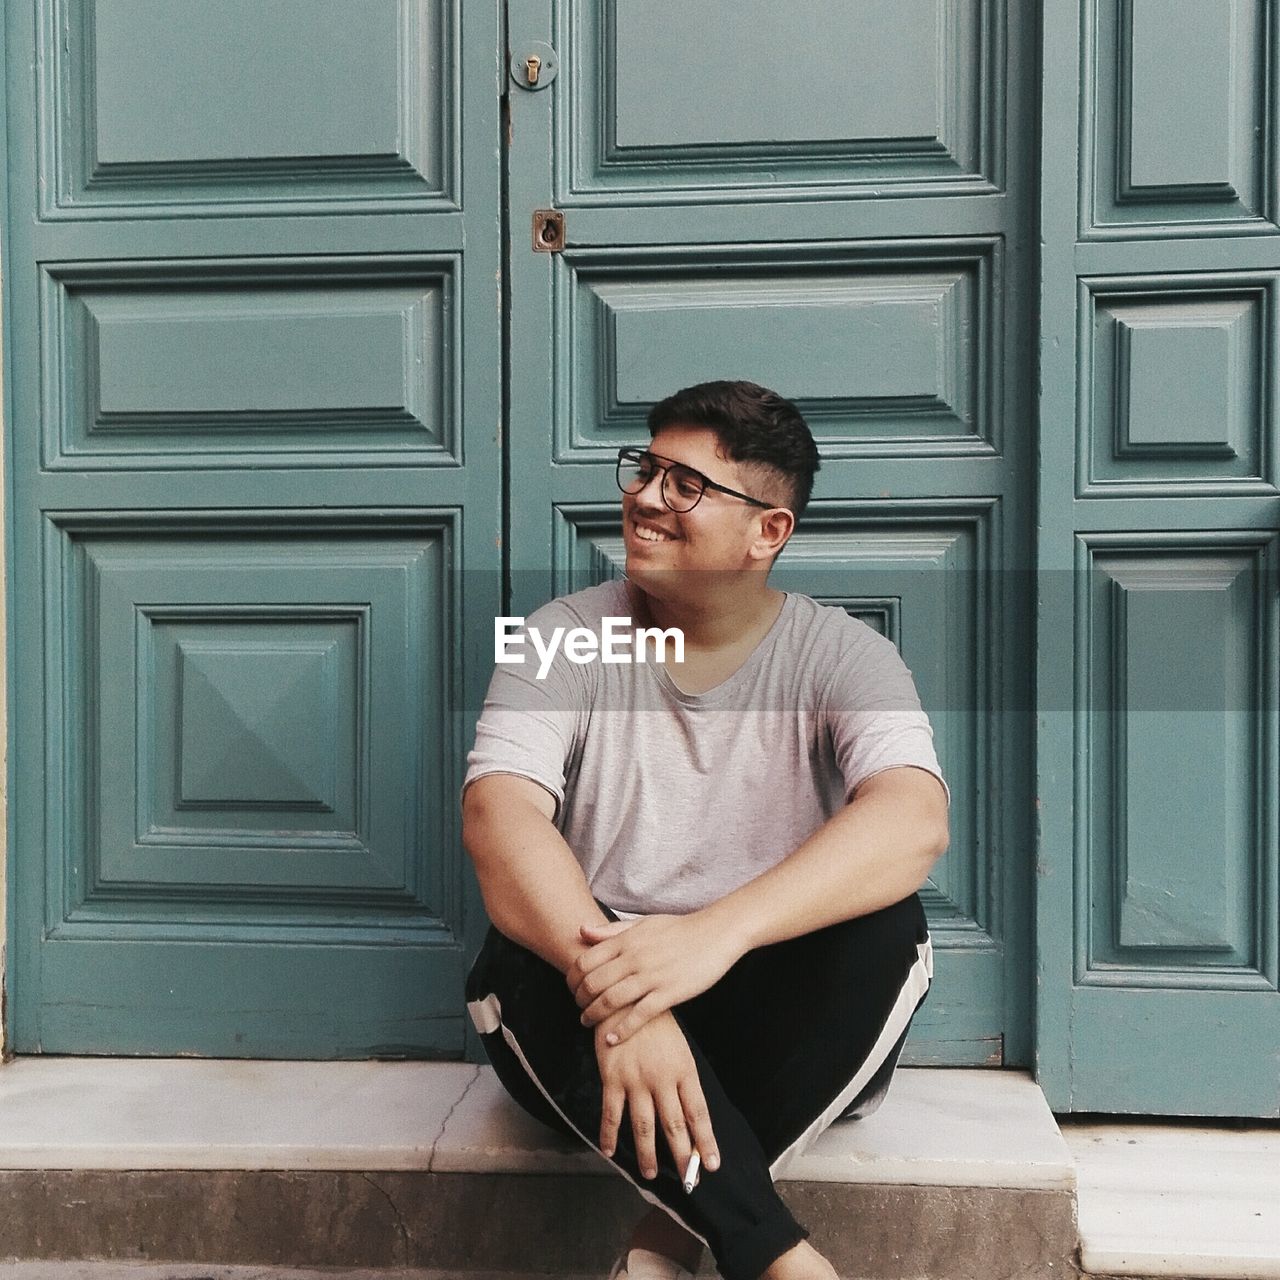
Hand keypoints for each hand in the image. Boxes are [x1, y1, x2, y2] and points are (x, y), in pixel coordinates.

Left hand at [567, 912, 741, 1044]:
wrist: (715, 933)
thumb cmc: (679, 928)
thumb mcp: (643, 923)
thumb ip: (611, 930)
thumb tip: (582, 931)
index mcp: (627, 940)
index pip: (586, 961)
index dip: (572, 978)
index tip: (572, 987)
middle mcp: (635, 958)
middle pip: (593, 983)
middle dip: (579, 999)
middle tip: (578, 1007)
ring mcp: (652, 976)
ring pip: (611, 1000)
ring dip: (593, 1015)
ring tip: (587, 1022)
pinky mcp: (669, 993)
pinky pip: (639, 1015)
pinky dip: (622, 1030)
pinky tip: (611, 1039)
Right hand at [595, 1008, 720, 1181]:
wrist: (625, 996)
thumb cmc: (656, 1023)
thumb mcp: (679, 1048)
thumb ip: (682, 1080)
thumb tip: (689, 1116)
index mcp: (684, 1069)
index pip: (699, 1113)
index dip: (706, 1141)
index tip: (712, 1164)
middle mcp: (662, 1078)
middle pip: (675, 1126)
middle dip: (682, 1157)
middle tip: (687, 1180)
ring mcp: (636, 1079)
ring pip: (644, 1126)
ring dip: (648, 1154)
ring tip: (649, 1173)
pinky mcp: (612, 1077)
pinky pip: (611, 1113)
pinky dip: (609, 1134)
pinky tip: (610, 1151)